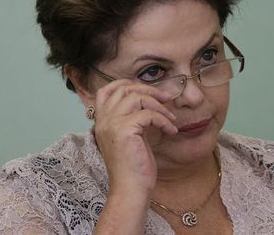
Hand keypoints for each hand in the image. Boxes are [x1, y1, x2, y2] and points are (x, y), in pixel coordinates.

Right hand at [93, 79, 177, 198]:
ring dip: (158, 105)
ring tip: (170, 118)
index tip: (146, 90)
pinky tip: (171, 131)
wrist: (130, 190)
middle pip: (124, 89)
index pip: (105, 91)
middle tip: (165, 99)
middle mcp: (103, 120)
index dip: (125, 84)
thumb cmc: (134, 168)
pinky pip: (149, 114)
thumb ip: (133, 119)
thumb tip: (150, 101)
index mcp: (102, 122)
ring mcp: (112, 124)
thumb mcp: (130, 138)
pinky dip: (164, 120)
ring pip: (137, 97)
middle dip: (148, 90)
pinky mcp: (124, 130)